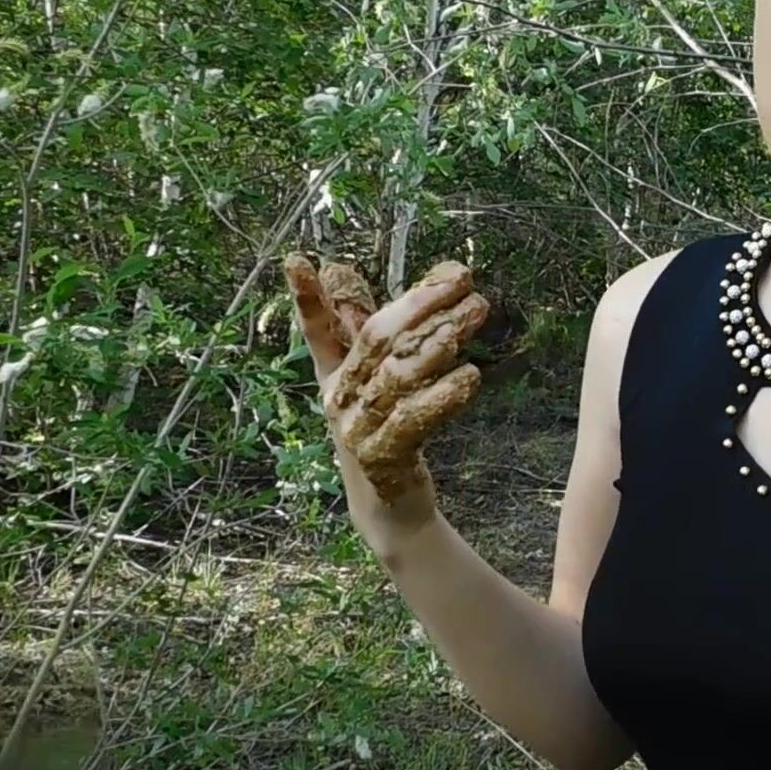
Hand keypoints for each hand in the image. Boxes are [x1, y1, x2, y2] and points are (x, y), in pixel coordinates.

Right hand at [283, 255, 488, 517]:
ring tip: (474, 313)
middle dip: (419, 303)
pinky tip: (470, 376)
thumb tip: (370, 275)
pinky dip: (442, 395)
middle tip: (461, 279)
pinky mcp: (383, 458)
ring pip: (398, 375)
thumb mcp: (378, 380)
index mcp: (336, 376)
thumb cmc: (389, 432)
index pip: (318, 331)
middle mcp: (340, 400)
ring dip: (440, 339)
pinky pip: (413, 419)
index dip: (306, 299)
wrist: (393, 508)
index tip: (296, 261)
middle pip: (376, 341)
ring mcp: (358, 430)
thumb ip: (380, 333)